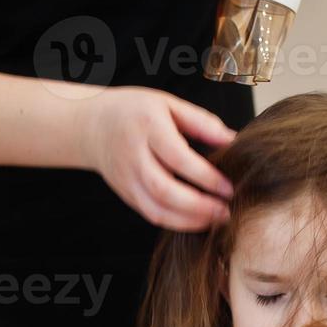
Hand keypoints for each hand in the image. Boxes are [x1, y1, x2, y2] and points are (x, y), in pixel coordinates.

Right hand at [73, 87, 236, 231]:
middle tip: (226, 211)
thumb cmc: (135, 111)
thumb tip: (233, 141)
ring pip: (155, 210)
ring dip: (189, 221)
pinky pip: (150, 214)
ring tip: (215, 220)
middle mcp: (133, 155)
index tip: (229, 187)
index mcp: (147, 127)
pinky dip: (176, 222)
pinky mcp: (125, 194)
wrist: (92, 125)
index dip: (205, 177)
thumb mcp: (168, 104)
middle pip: (164, 190)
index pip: (178, 158)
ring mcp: (126, 178)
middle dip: (198, 207)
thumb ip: (201, 122)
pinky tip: (196, 220)